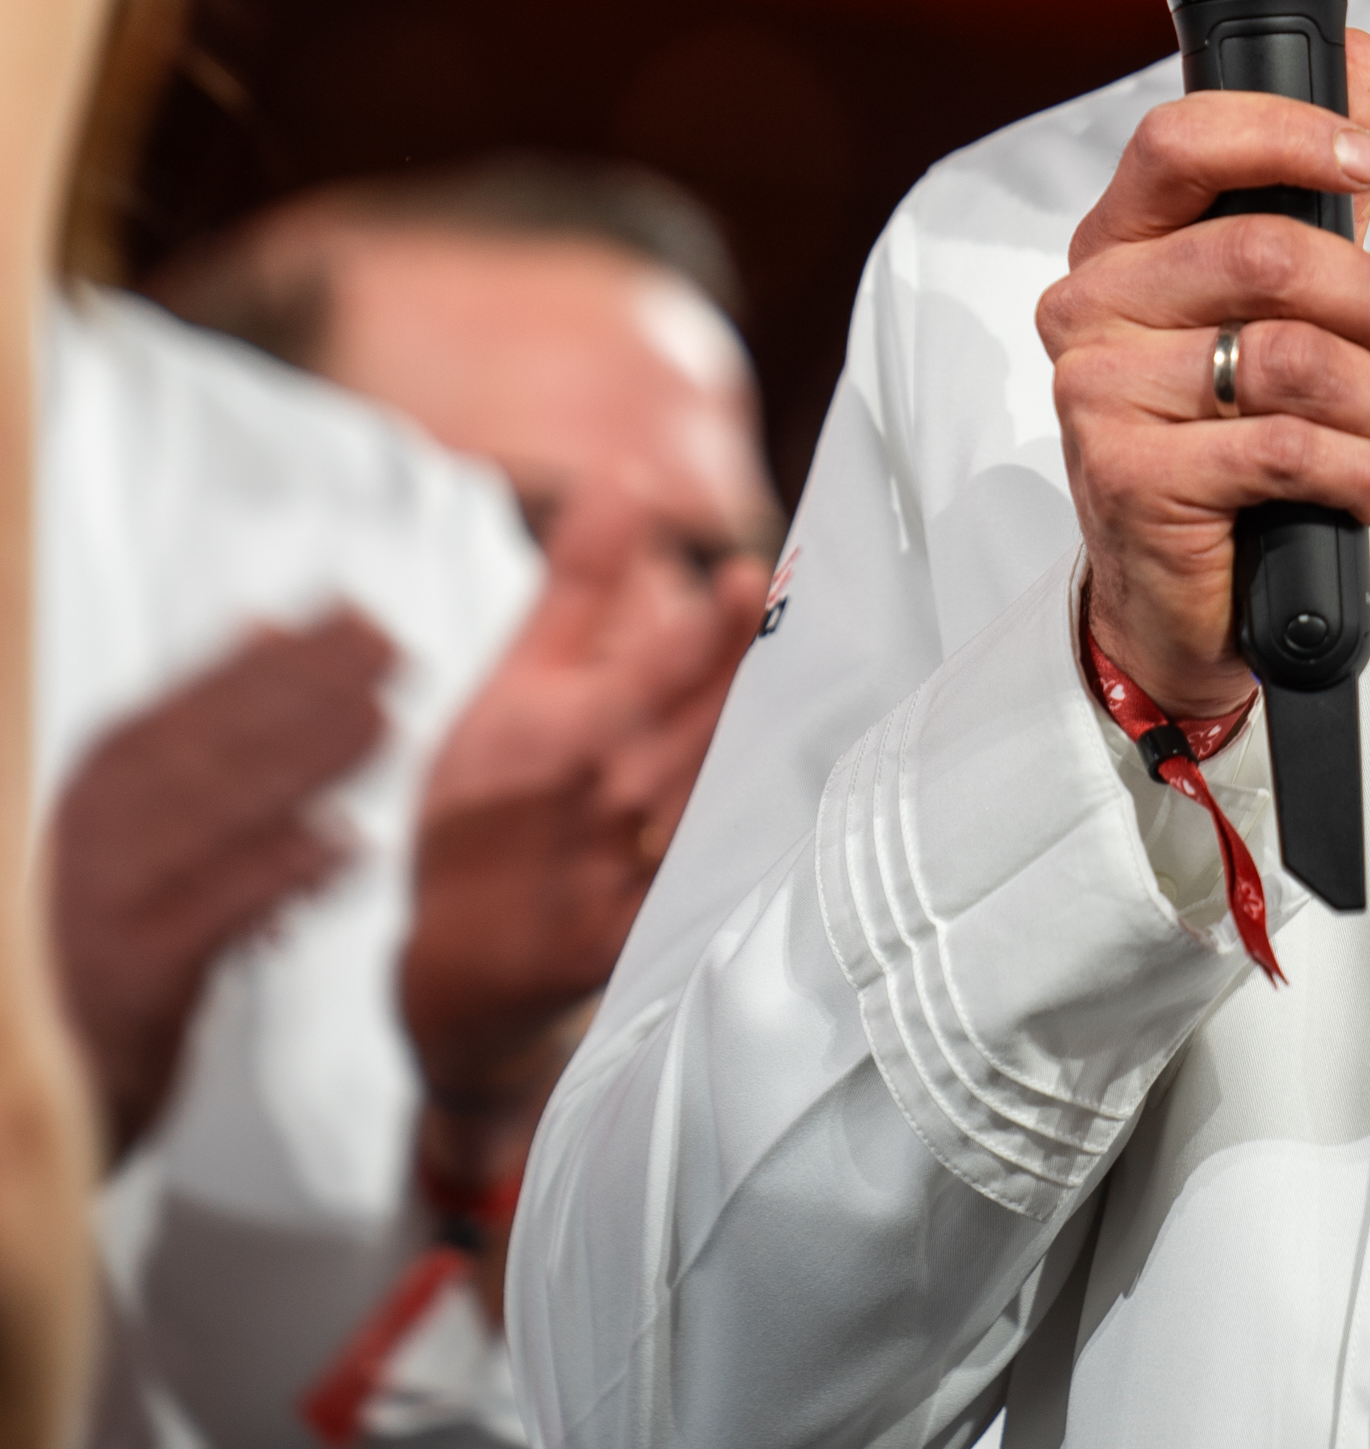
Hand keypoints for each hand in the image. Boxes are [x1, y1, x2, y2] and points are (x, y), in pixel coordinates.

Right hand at [45, 608, 395, 1159]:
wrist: (36, 1072)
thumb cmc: (109, 932)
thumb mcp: (143, 819)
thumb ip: (205, 728)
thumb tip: (267, 628)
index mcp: (103, 781)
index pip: (198, 697)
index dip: (282, 655)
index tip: (354, 615)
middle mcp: (96, 829)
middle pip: (209, 743)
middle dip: (305, 690)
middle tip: (388, 651)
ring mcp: (109, 900)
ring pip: (216, 817)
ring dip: (303, 766)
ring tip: (381, 725)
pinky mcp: (136, 973)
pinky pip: (217, 912)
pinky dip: (281, 875)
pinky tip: (344, 847)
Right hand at [400, 481, 765, 1163]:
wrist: (463, 968)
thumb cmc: (480, 809)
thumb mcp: (505, 690)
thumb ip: (575, 588)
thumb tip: (624, 480)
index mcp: (563, 740)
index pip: (652, 676)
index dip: (706, 631)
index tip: (749, 576)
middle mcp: (614, 803)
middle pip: (712, 724)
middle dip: (757, 667)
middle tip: (803, 599)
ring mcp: (649, 869)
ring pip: (735, 784)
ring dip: (778, 727)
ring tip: (827, 663)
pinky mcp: (674, 922)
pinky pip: (741, 855)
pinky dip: (777, 807)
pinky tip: (822, 760)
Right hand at [1035, 29, 1369, 716]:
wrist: (1176, 598)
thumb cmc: (1225, 440)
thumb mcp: (1275, 301)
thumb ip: (1316, 188)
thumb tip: (1365, 66)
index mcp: (1120, 244)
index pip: (1183, 140)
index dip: (1288, 134)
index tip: (1365, 162)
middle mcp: (1091, 306)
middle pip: (1268, 253)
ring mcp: (1098, 392)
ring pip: (1292, 358)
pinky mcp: (1128, 476)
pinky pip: (1287, 447)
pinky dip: (1363, 472)